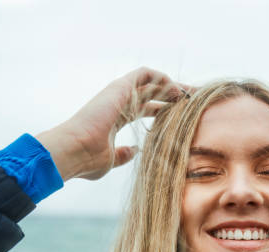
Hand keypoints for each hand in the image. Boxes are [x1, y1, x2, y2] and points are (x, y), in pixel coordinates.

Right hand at [36, 67, 192, 180]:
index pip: (147, 109)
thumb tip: (135, 151)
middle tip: (195, 100)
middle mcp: (119, 103)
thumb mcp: (112, 160)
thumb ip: (124, 154)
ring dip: (172, 84)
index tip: (186, 115)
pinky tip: (176, 89)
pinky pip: (145, 74)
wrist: (73, 151)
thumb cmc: (88, 160)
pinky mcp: (119, 88)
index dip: (166, 109)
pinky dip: (162, 78)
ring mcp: (118, 94)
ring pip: (151, 81)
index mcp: (118, 119)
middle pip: (152, 93)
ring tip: (191, 93)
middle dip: (174, 95)